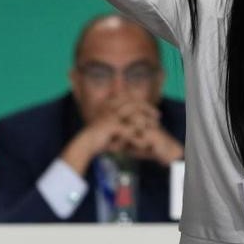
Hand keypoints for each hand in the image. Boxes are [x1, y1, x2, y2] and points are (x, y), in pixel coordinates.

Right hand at [61, 97, 180, 171]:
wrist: (84, 144)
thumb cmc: (98, 138)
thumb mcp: (112, 128)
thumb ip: (123, 124)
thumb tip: (135, 124)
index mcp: (111, 106)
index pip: (131, 100)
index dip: (144, 104)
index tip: (154, 110)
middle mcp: (112, 109)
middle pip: (135, 104)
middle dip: (148, 110)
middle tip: (158, 116)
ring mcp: (111, 116)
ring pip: (134, 116)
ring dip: (146, 122)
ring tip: (155, 128)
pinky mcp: (112, 127)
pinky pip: (129, 132)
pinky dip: (138, 139)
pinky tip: (145, 144)